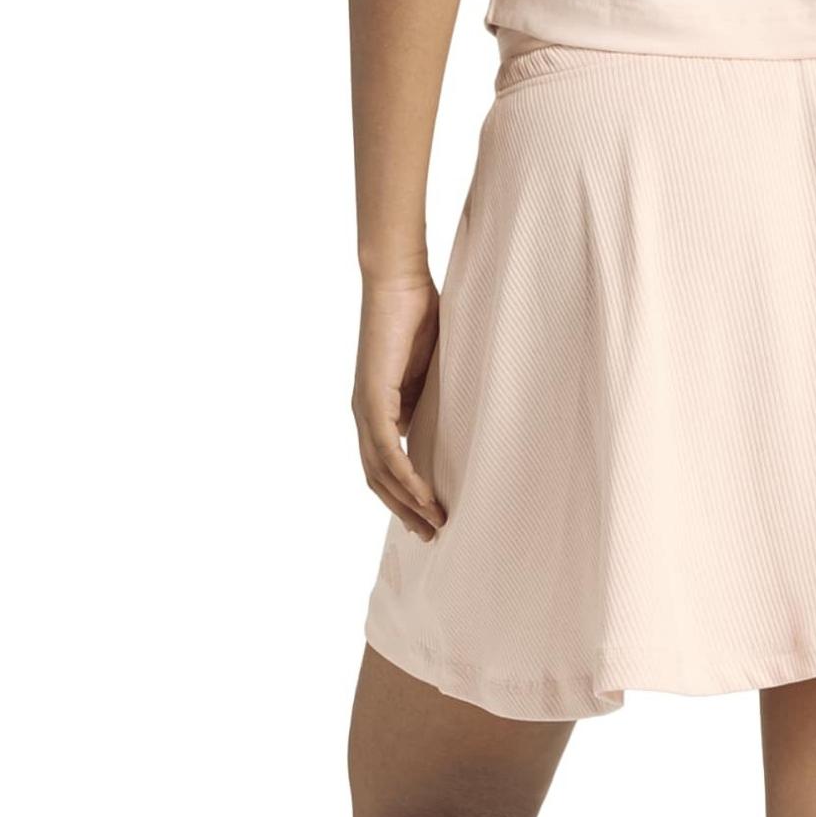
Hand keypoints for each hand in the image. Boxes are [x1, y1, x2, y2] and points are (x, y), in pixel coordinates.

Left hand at [353, 275, 445, 539]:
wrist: (398, 280)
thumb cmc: (418, 315)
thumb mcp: (431, 371)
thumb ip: (432, 401)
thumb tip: (450, 428)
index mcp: (378, 409)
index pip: (386, 466)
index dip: (406, 496)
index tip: (431, 518)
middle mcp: (364, 413)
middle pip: (379, 479)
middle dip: (406, 511)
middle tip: (432, 536)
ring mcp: (364, 407)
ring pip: (381, 472)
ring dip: (407, 503)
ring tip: (434, 525)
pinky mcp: (371, 398)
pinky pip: (387, 450)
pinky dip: (405, 478)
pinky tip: (424, 498)